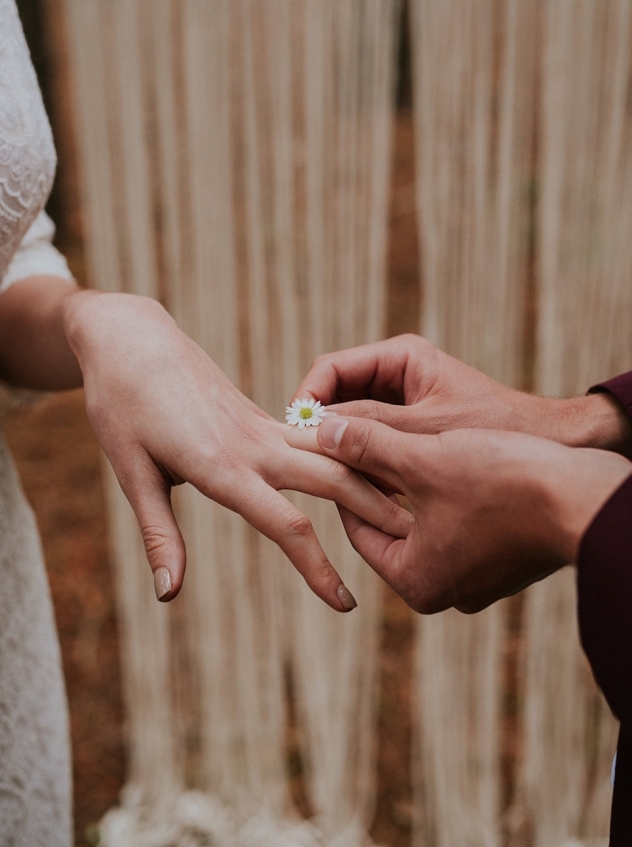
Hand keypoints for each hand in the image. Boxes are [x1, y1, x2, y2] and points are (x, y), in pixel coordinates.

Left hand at [64, 291, 411, 609]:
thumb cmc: (119, 405)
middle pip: (332, 480)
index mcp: (220, 464)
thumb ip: (159, 534)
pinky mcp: (261, 415)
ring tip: (418, 512)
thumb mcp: (131, 472)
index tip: (345, 604)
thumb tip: (168, 594)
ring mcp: (260, 424)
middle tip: (421, 551)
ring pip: (334, 454)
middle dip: (377, 515)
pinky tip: (378, 476)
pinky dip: (352, 459)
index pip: (282, 524)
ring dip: (376, 481)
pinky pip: (317, 439)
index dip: (316, 568)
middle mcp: (251, 442)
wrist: (128, 336)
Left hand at [287, 416, 631, 612]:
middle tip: (361, 446)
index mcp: (416, 582)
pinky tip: (447, 461)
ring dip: (416, 486)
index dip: (344, 481)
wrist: (591, 497)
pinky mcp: (507, 563)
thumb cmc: (505, 482)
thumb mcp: (423, 457)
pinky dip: (450, 497)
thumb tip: (317, 429)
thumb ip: (366, 444)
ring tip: (402, 447)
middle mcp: (445, 592)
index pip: (358, 528)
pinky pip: (461, 526)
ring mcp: (479, 581)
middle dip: (380, 485)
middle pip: (392, 528)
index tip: (335, 451)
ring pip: (429, 524)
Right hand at [295, 334, 631, 450]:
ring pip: (350, 422)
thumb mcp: (424, 433)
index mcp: (400, 357)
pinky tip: (357, 488)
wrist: (551, 447)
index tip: (295, 435)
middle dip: (321, 428)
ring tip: (327, 477)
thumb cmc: (496, 430)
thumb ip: (369, 430)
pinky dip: (362, 461)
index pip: (330, 369)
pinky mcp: (408, 427)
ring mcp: (401, 400)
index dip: (307, 401)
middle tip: (304, 460)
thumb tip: (315, 434)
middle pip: (336, 396)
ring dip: (341, 448)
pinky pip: (371, 440)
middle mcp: (396, 373)